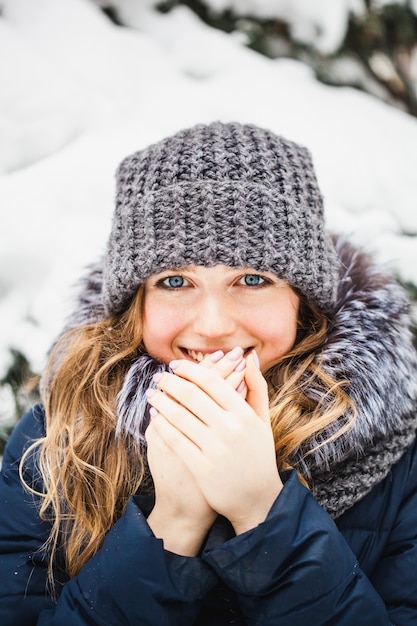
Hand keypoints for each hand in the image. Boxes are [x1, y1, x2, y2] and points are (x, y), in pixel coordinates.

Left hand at [147, 351, 281, 534]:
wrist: (258, 500)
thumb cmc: (259, 455)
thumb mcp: (263, 420)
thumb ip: (257, 387)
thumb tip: (249, 357)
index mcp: (245, 414)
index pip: (212, 382)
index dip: (190, 370)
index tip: (175, 365)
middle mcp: (230, 429)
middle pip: (192, 395)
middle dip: (170, 382)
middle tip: (158, 377)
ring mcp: (215, 449)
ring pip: (179, 416)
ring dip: (161, 401)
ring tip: (151, 394)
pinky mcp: (202, 468)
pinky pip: (175, 440)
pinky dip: (161, 425)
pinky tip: (154, 417)